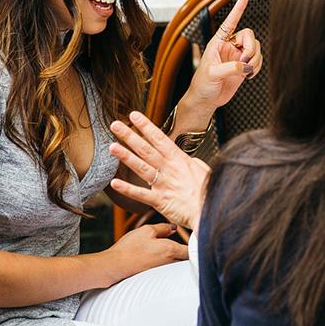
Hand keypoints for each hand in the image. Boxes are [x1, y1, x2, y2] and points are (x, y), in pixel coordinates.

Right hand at [105, 222, 187, 279]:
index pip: (191, 249)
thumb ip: (162, 228)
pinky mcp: (157, 277)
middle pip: (186, 258)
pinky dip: (167, 264)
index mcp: (171, 250)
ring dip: (177, 259)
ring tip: (168, 251)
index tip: (195, 239)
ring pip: (177, 264)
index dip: (194, 244)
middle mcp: (171, 263)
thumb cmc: (130, 248)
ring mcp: (164, 271)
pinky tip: (157, 259)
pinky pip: (168, 270)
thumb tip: (173, 228)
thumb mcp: (146, 231)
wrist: (115, 266)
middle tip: (186, 244)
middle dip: (187, 252)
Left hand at [108, 111, 209, 230]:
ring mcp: (164, 184)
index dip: (146, 126)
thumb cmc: (210, 192)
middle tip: (115, 125)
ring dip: (126, 156)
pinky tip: (114, 183)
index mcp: (180, 160)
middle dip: (130, 136)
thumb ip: (191, 163)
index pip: (160, 138)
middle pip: (146, 149)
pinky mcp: (161, 201)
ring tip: (111, 147)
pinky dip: (127, 189)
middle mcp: (170, 169)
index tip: (134, 115)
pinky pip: (141, 194)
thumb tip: (186, 158)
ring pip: (142, 167)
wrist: (212, 210)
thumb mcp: (204, 170)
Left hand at [177, 0, 263, 121]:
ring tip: (246, 72)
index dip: (238, 9)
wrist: (206, 100)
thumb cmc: (202, 84)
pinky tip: (250, 75)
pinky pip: (258, 60)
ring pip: (256, 48)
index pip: (229, 22)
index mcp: (218, 42)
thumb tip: (245, 66)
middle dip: (251, 49)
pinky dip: (258, 67)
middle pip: (249, 36)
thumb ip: (229, 68)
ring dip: (255, 60)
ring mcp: (238, 57)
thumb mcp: (212, 74)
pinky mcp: (244, 67)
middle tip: (245, 63)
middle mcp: (229, 47)